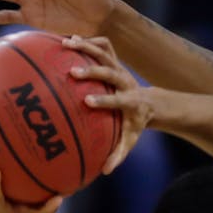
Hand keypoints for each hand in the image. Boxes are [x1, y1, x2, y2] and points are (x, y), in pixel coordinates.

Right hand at [64, 35, 150, 174]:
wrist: (148, 104)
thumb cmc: (134, 124)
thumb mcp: (130, 139)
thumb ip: (119, 154)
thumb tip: (105, 171)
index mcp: (131, 102)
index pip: (119, 100)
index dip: (104, 100)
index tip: (87, 102)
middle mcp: (126, 81)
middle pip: (111, 72)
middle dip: (93, 72)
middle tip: (72, 72)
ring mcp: (120, 68)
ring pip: (105, 52)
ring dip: (86, 47)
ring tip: (64, 44)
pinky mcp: (115, 60)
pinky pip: (103, 45)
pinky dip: (87, 41)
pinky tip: (66, 40)